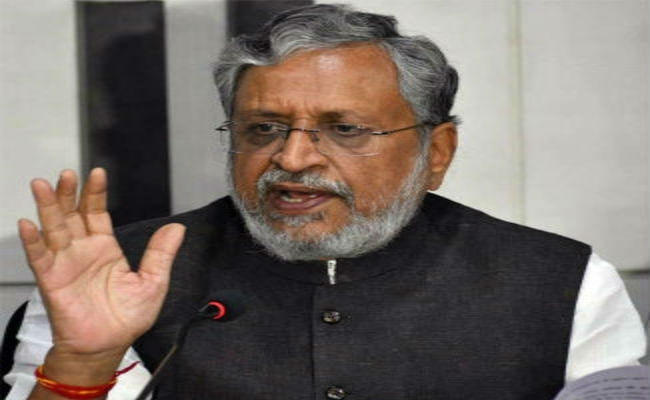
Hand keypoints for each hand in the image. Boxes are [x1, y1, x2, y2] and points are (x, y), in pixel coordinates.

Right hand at [18, 168, 184, 361]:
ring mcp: (65, 263)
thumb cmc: (127, 318)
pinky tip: (28, 225)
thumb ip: (161, 254)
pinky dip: (33, 241)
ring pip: (53, 228)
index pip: (97, 213)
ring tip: (44, 185)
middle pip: (72, 214)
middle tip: (68, 174)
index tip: (98, 173)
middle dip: (68, 193)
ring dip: (48, 207)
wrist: (107, 347)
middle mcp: (83, 251)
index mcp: (105, 249)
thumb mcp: (153, 282)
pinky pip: (39, 257)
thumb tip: (177, 228)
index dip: (95, 193)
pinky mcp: (52, 280)